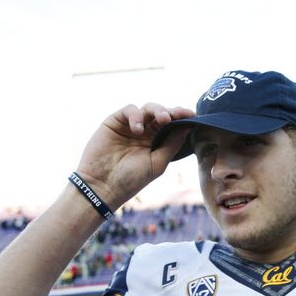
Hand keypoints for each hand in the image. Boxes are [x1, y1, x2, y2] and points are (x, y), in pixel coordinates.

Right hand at [75, 103, 194, 207]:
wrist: (102, 186)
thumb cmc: (131, 180)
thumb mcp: (157, 163)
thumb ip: (172, 145)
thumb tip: (189, 127)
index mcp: (157, 142)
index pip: (172, 125)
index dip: (182, 118)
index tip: (192, 115)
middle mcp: (145, 132)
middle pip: (161, 114)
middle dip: (171, 112)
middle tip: (177, 115)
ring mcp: (130, 126)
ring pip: (147, 108)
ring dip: (157, 110)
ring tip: (162, 119)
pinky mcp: (115, 122)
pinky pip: (129, 110)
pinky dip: (136, 116)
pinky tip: (138, 129)